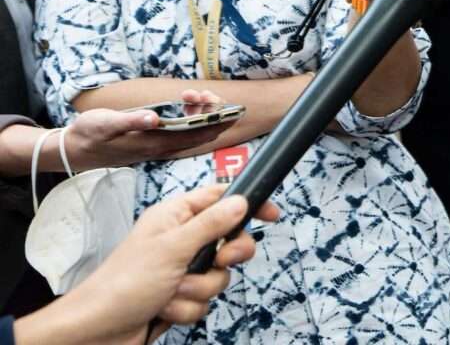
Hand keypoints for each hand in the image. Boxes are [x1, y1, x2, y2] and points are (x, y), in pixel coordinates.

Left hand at [12, 185, 277, 344]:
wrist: (98, 332)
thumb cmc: (124, 283)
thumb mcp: (173, 248)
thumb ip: (211, 224)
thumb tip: (241, 201)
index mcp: (176, 217)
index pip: (221, 198)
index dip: (248, 203)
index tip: (272, 214)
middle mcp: (181, 241)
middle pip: (230, 241)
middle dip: (225, 259)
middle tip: (219, 262)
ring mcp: (181, 271)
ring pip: (218, 276)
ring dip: (198, 289)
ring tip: (171, 293)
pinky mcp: (180, 297)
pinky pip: (204, 300)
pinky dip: (187, 308)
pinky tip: (164, 309)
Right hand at [65, 90, 232, 169]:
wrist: (74, 150)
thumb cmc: (89, 134)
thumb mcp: (107, 123)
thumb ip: (131, 121)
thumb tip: (154, 118)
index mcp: (154, 144)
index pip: (196, 135)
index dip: (214, 120)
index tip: (220, 102)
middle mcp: (161, 148)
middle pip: (201, 133)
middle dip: (211, 112)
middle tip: (204, 93)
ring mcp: (159, 146)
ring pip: (192, 132)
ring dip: (201, 112)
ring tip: (193, 94)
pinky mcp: (154, 142)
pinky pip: (182, 130)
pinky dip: (190, 116)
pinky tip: (186, 103)